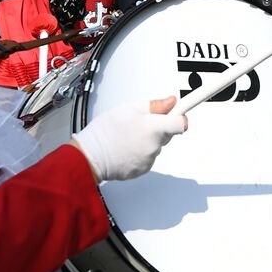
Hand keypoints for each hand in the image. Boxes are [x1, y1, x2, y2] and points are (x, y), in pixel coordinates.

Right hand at [71, 96, 186, 182]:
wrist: (90, 156)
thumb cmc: (105, 132)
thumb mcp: (129, 108)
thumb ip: (154, 105)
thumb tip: (171, 102)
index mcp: (155, 128)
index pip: (181, 123)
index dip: (181, 115)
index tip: (181, 110)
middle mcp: (155, 145)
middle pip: (167, 133)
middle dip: (159, 127)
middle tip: (141, 123)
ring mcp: (149, 159)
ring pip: (156, 145)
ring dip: (148, 140)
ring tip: (128, 136)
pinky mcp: (142, 170)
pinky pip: (147, 157)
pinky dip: (140, 152)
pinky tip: (126, 147)